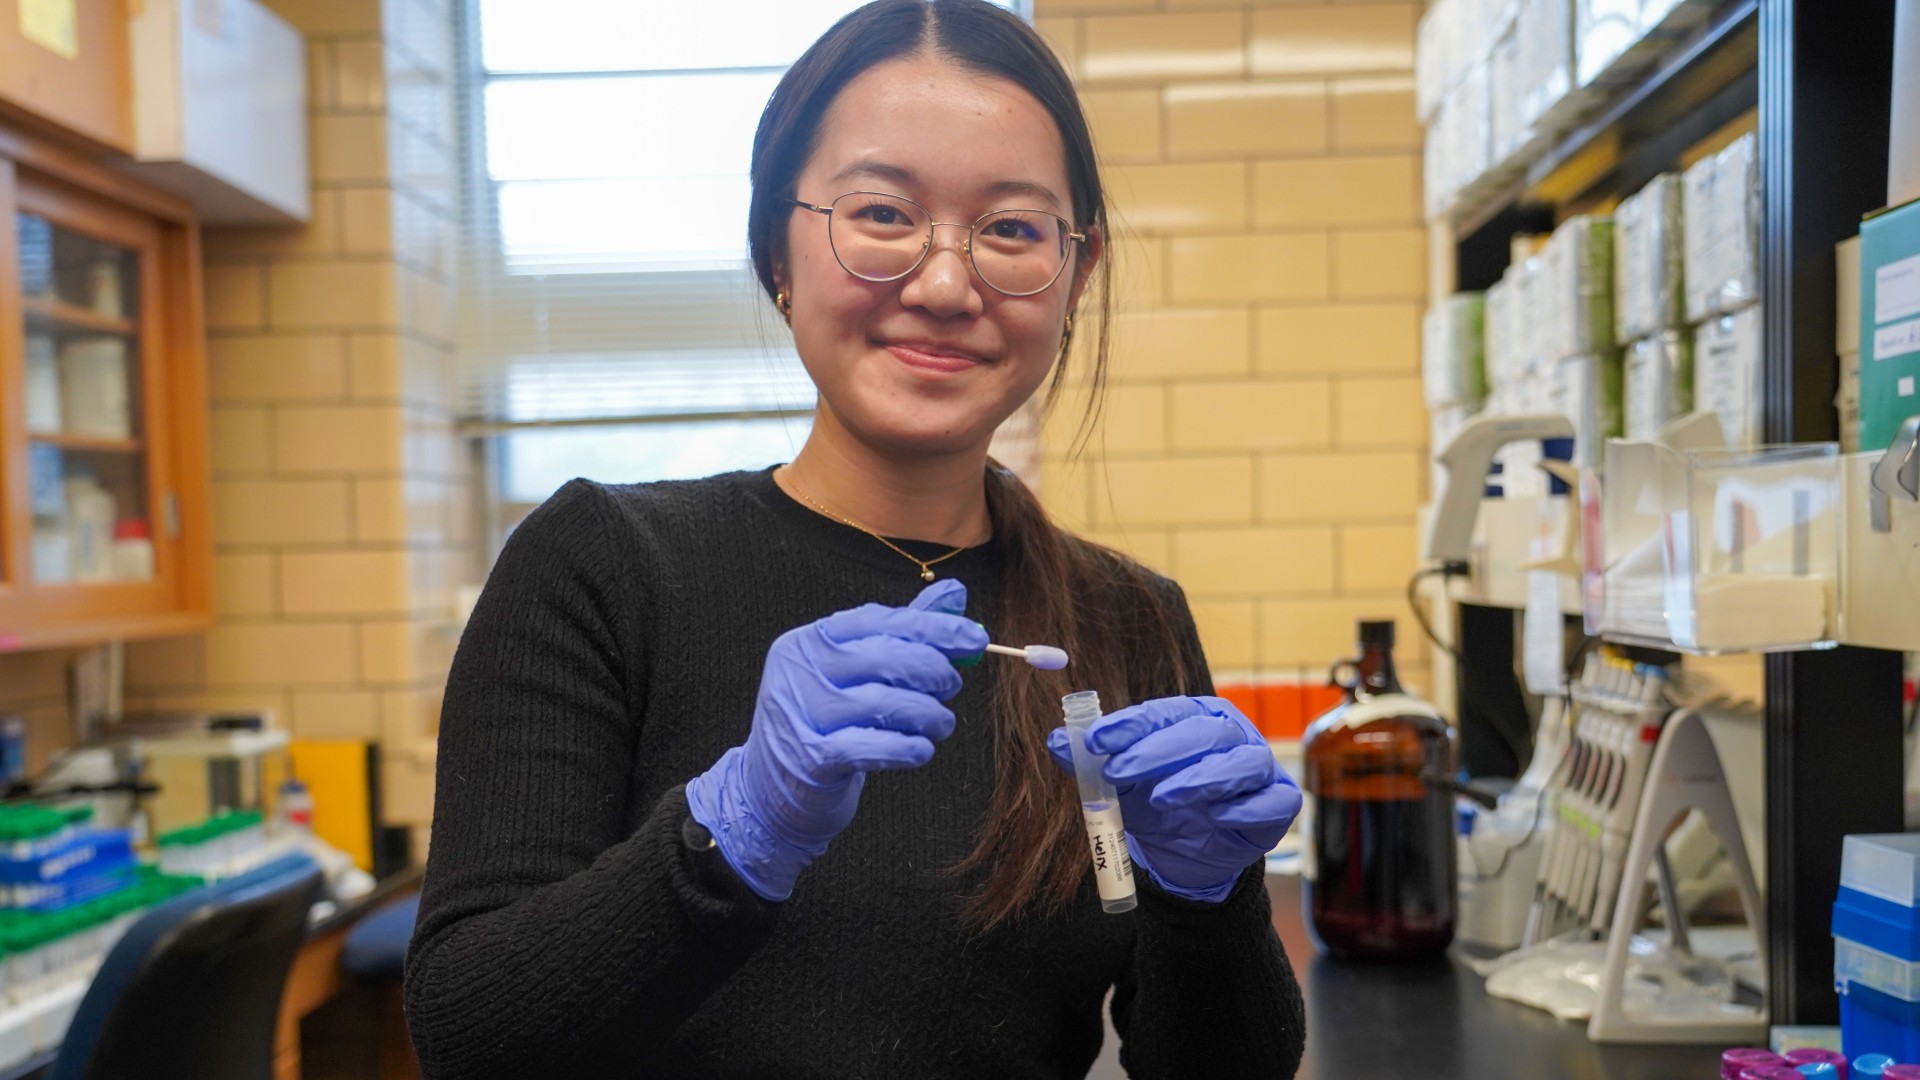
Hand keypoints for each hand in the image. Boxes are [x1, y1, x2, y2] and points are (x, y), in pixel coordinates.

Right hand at [687, 580, 985, 900]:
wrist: (770, 790)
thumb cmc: (824, 722)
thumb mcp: (856, 671)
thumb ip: (903, 631)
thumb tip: (955, 591)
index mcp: (810, 640)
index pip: (879, 620)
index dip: (933, 626)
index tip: (975, 638)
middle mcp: (799, 670)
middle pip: (886, 657)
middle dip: (935, 670)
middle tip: (952, 686)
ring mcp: (802, 715)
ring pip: (885, 704)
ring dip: (929, 714)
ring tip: (941, 723)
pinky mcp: (811, 760)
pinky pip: (874, 747)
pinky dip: (908, 747)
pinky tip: (921, 749)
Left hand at [1048, 696, 1300, 903]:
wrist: (1188, 854)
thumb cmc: (1157, 804)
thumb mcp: (1120, 786)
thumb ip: (1090, 764)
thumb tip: (1055, 741)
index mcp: (1193, 717)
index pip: (1163, 712)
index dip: (1129, 724)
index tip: (1094, 741)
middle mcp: (1231, 735)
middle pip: (1202, 732)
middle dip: (1157, 750)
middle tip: (1118, 771)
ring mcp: (1259, 768)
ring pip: (1242, 762)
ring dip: (1201, 777)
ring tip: (1162, 798)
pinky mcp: (1278, 805)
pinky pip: (1272, 802)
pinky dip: (1246, 809)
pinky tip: (1218, 818)